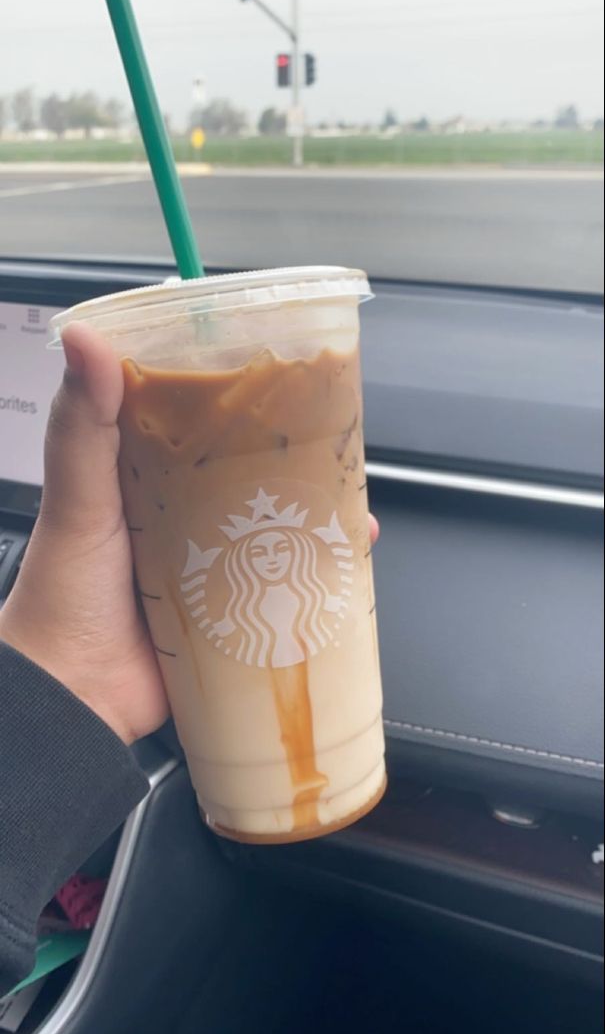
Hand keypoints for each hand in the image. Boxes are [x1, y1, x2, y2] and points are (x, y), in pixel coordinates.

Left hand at [0, 325, 378, 743]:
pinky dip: (313, 585)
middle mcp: (182, 520)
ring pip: (275, 537)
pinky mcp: (228, 617)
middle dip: (298, 469)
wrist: (71, 698)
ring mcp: (210, 570)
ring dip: (317, 526)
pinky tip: (344, 577)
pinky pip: (279, 595)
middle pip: (251, 482)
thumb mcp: (77, 500)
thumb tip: (83, 336)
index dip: (244, 406)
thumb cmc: (63, 596)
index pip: (202, 428)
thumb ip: (83, 424)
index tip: (288, 383)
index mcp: (146, 482)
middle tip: (337, 456)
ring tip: (354, 517)